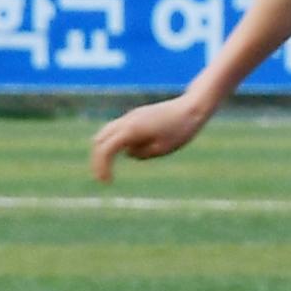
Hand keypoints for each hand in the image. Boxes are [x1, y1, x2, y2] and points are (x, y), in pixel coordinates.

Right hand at [90, 92, 210, 182]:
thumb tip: (128, 152)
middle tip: (102, 177)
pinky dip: (114, 141)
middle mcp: (127, 120)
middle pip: (100, 140)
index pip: (106, 150)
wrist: (192, 107)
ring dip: (104, 149)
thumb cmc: (180, 130)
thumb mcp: (161, 149)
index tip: (107, 182)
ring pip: (107, 132)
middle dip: (98, 159)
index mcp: (131, 130)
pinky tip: (123, 153)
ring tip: (108, 167)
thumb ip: (141, 153)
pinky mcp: (137, 116)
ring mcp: (131, 116)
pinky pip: (118, 129)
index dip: (102, 167)